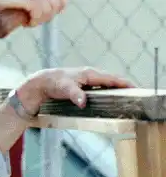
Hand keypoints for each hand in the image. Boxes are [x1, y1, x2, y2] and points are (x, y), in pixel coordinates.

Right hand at [0, 0, 68, 26]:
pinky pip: (39, 15)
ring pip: (49, 11)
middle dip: (50, 14)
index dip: (62, 1)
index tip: (58, 10)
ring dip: (41, 20)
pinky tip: (27, 23)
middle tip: (39, 20)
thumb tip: (45, 3)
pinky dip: (34, 22)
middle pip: (57, 2)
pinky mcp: (31, 0)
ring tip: (31, 22)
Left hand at [16, 66, 134, 114]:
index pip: (112, 78)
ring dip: (114, 90)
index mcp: (90, 74)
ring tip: (124, 98)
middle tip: (134, 96)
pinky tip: (107, 100)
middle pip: (111, 81)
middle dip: (123, 87)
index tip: (136, 89)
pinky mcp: (82, 86)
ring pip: (105, 85)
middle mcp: (90, 76)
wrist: (40, 84)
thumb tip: (83, 102)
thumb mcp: (64, 89)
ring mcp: (86, 81)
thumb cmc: (53, 83)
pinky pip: (98, 89)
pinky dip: (105, 93)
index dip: (125, 84)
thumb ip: (75, 95)